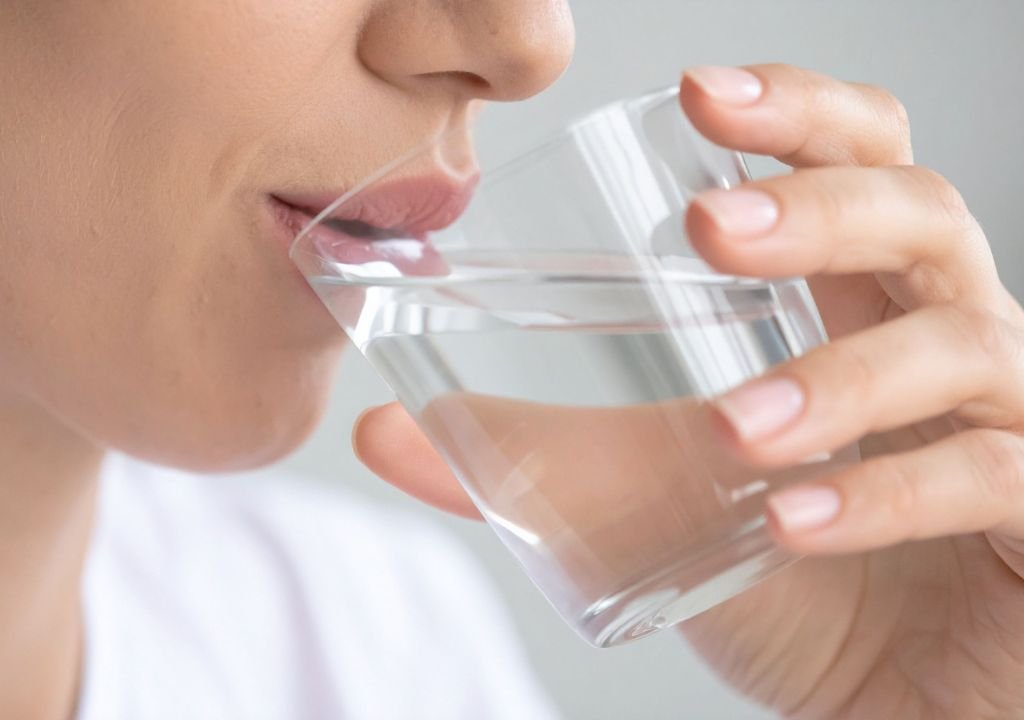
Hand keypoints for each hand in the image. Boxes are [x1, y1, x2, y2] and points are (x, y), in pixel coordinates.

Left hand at [352, 64, 1023, 718]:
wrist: (876, 700)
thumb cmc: (780, 576)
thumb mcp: (648, 499)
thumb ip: (531, 458)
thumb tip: (388, 428)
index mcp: (853, 302)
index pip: (861, 159)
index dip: (799, 112)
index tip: (698, 100)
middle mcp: (939, 336)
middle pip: (923, 212)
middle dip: (819, 206)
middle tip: (711, 231)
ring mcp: (1006, 419)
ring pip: (961, 341)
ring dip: (839, 377)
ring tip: (733, 429)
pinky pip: (989, 477)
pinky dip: (884, 495)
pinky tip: (790, 522)